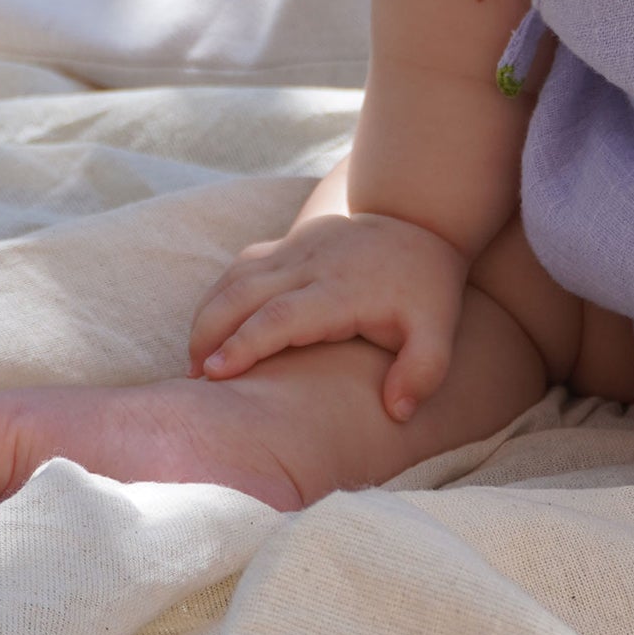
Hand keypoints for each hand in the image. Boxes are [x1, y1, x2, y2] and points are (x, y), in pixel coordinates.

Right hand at [187, 212, 470, 422]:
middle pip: (243, 292)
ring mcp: (298, 246)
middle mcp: (312, 262)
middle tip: (193, 379)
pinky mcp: (291, 240)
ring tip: (197, 361)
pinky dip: (220, 295)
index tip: (213, 374)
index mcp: (342, 289)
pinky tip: (215, 327)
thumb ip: (423, 373)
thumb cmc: (426, 288)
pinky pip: (243, 264)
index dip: (243, 344)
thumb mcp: (440, 334)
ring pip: (236, 275)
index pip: (280, 316)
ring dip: (209, 315)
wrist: (422, 223)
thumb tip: (397, 411)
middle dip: (209, 333)